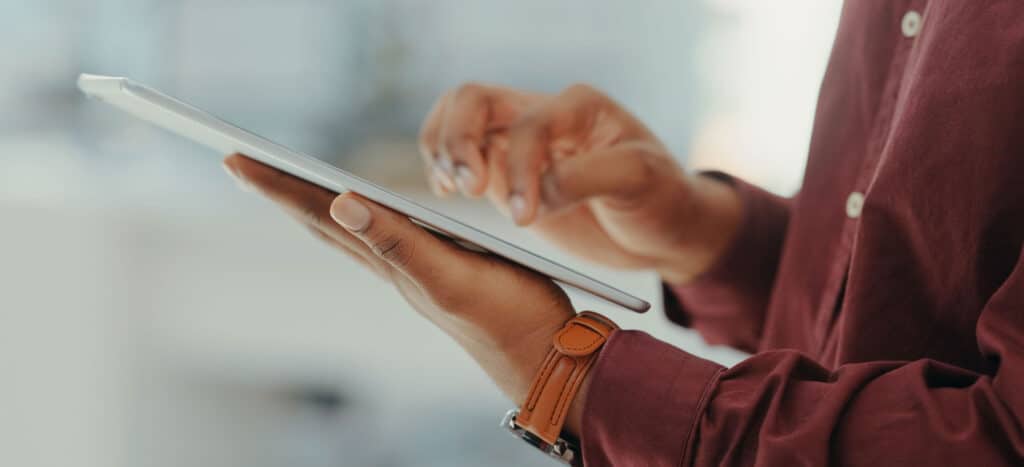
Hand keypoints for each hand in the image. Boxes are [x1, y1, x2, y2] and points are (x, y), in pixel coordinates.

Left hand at [222, 154, 590, 432]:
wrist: (548, 358)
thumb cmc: (509, 319)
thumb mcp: (452, 277)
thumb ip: (400, 242)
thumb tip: (340, 204)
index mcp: (392, 261)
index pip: (322, 216)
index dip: (279, 187)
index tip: (236, 160)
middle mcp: (395, 266)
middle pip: (326, 223)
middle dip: (283, 191)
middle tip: (241, 165)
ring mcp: (416, 272)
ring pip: (351, 232)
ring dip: (314, 205)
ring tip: (287, 185)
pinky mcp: (442, 273)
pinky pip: (385, 239)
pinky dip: (361, 219)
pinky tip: (364, 217)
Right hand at [419, 83, 742, 282]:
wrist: (662, 227)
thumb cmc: (660, 197)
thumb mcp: (640, 180)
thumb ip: (589, 178)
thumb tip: (539, 192)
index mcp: (579, 107)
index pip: (529, 123)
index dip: (522, 167)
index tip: (527, 216)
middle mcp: (542, 114)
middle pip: (474, 100)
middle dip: (459, 141)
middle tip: (467, 189)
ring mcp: (518, 142)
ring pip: (456, 118)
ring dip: (441, 149)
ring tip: (450, 189)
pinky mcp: (504, 173)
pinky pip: (457, 155)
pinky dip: (441, 167)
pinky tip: (446, 193)